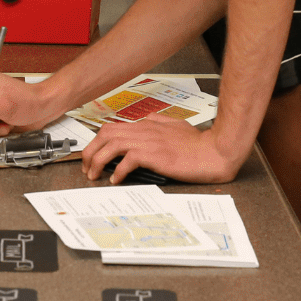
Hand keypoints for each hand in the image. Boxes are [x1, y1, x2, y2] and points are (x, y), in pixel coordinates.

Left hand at [79, 116, 242, 184]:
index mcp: (147, 125)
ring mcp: (149, 141)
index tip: (92, 155)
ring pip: (112, 144)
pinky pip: (128, 159)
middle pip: (106, 134)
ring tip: (94, 175)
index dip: (97, 141)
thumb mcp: (175, 126)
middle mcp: (144, 130)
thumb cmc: (198, 143)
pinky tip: (116, 180)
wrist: (214, 151)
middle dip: (90, 150)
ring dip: (98, 160)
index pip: (112, 128)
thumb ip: (159, 123)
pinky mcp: (155, 155)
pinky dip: (118, 170)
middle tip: (86, 167)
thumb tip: (149, 121)